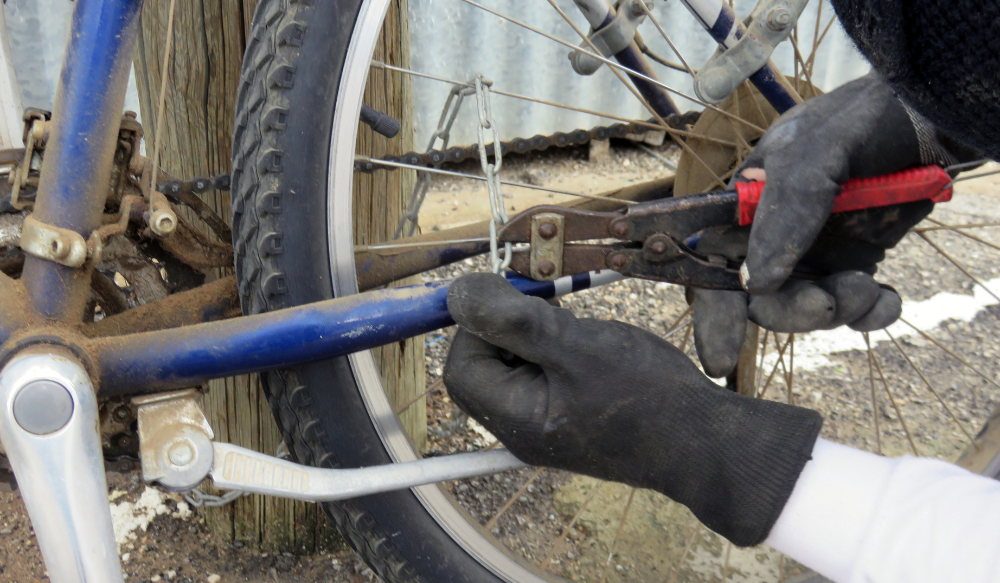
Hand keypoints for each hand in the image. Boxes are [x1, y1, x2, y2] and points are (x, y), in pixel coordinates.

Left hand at [444, 273, 821, 545]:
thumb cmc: (646, 398)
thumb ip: (513, 322)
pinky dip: (559, 349)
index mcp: (515, 419)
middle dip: (510, 328)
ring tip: (580, 330)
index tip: (510, 296)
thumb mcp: (575, 347)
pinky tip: (592, 343)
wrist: (705, 443)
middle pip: (486, 366)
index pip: (462, 367)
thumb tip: (459, 295)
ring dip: (539, 335)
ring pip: (519, 365)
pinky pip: (546, 374)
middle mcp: (523, 428)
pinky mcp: (572, 415)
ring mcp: (548, 424)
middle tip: (550, 309)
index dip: (475, 326)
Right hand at [693, 72, 979, 377]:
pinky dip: (871, 313)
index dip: (714, 314)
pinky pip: (856, 308)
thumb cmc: (865, 118)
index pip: (714, 265)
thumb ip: (783, 211)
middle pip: (763, 298)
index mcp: (746, 205)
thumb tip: (756, 283)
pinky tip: (886, 298)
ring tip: (866, 287)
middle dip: (791, 311)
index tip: (721, 358)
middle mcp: (775, 233)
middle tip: (824, 304)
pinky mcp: (859, 261)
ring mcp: (818, 250)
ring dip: (837, 309)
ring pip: (810, 307)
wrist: (936, 114)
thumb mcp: (814, 152)